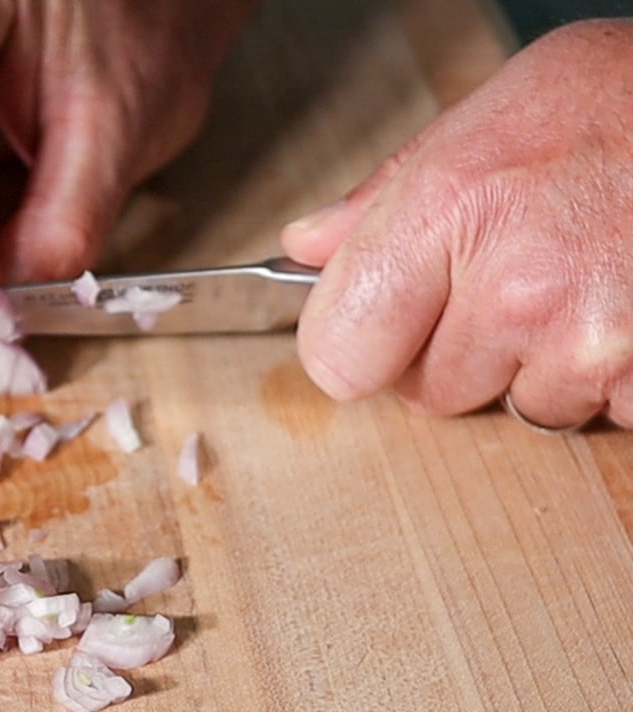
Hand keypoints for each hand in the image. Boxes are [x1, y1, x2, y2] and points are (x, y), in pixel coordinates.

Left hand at [281, 19, 632, 429]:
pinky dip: (608, 379)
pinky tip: (626, 308)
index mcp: (451, 209)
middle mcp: (514, 288)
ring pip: (514, 407)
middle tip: (519, 277)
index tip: (380, 327)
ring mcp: (586, 340)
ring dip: (541, 365)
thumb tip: (306, 247)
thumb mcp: (497, 113)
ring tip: (588, 280)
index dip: (357, 345)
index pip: (338, 356)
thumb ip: (387, 195)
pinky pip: (595, 413)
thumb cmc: (629, 102)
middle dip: (459, 351)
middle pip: (426, 392)